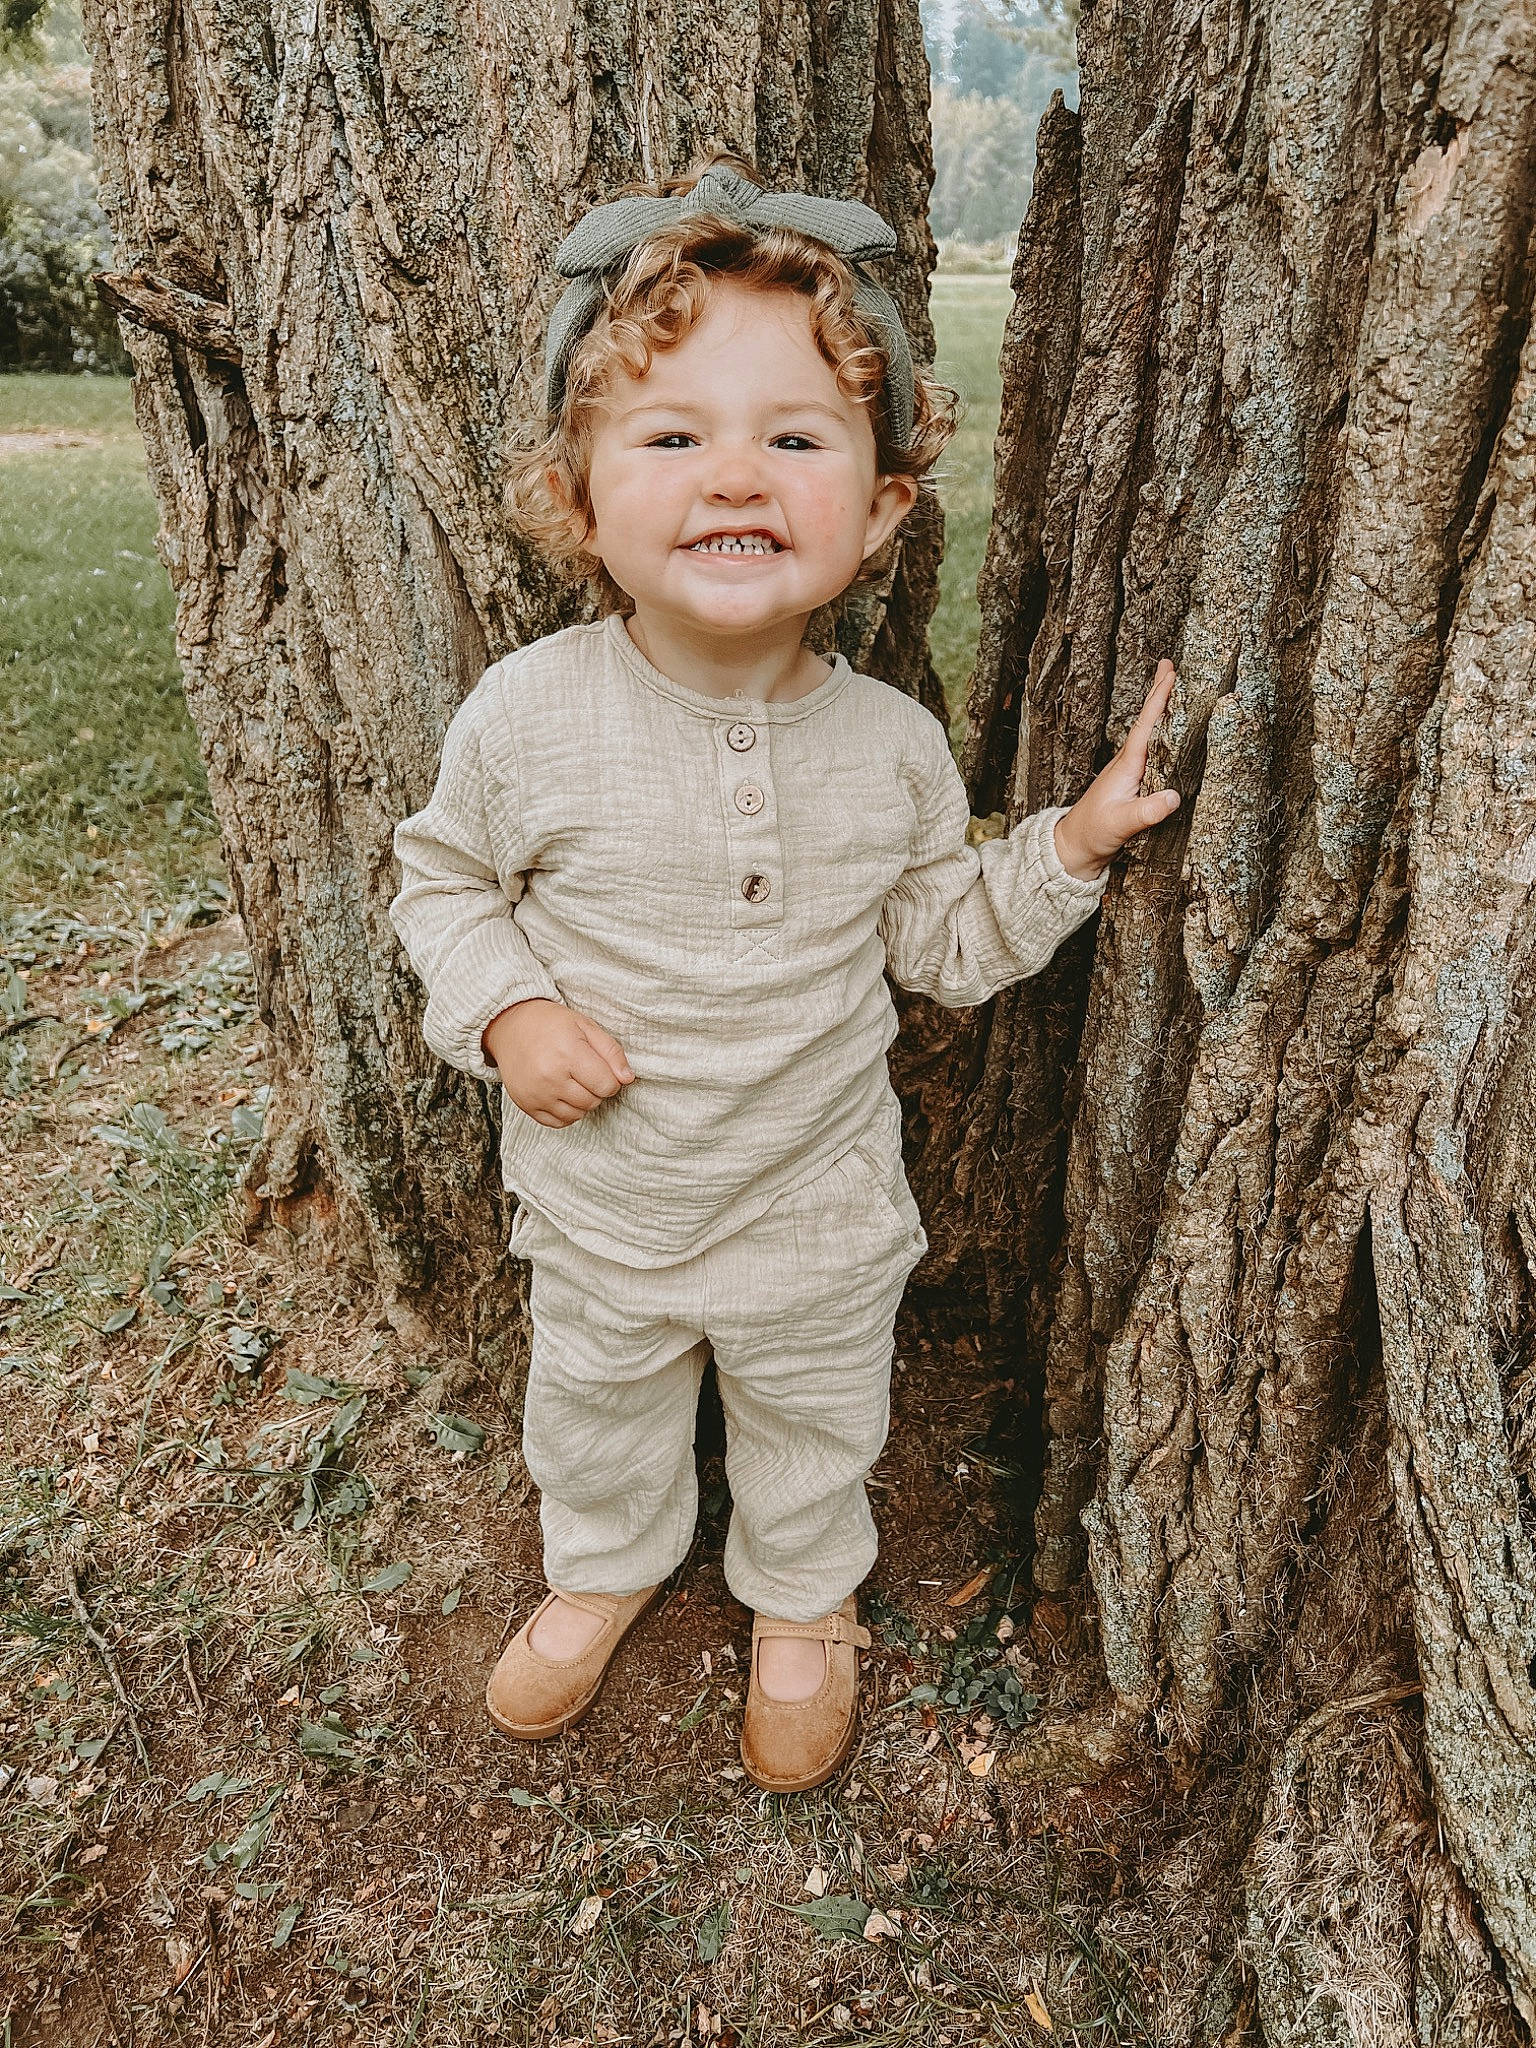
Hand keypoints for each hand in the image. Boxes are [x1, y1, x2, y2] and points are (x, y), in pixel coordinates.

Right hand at [481, 998, 633, 1127]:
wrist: (511, 1026)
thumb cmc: (550, 1024)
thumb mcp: (586, 1026)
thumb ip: (611, 1052)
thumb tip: (627, 1078)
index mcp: (568, 1054)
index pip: (607, 1086)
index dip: (610, 1079)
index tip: (601, 1069)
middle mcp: (550, 1077)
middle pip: (592, 1102)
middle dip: (596, 1090)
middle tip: (584, 1072)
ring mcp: (536, 1094)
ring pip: (577, 1115)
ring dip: (581, 1102)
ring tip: (572, 1081)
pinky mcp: (526, 1104)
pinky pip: (557, 1123)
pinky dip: (565, 1112)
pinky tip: (561, 1093)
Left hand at [1053, 659, 1181, 879]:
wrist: (1075, 848)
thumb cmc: (1094, 833)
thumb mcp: (1121, 824)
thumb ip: (1146, 812)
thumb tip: (1173, 797)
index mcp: (1126, 766)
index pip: (1145, 727)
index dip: (1158, 701)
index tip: (1169, 674)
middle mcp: (1127, 763)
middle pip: (1147, 722)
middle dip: (1159, 693)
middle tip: (1170, 663)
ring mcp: (1129, 772)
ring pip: (1149, 734)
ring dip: (1161, 709)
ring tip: (1173, 686)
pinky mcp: (1133, 783)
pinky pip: (1151, 750)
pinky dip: (1160, 733)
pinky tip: (1168, 730)